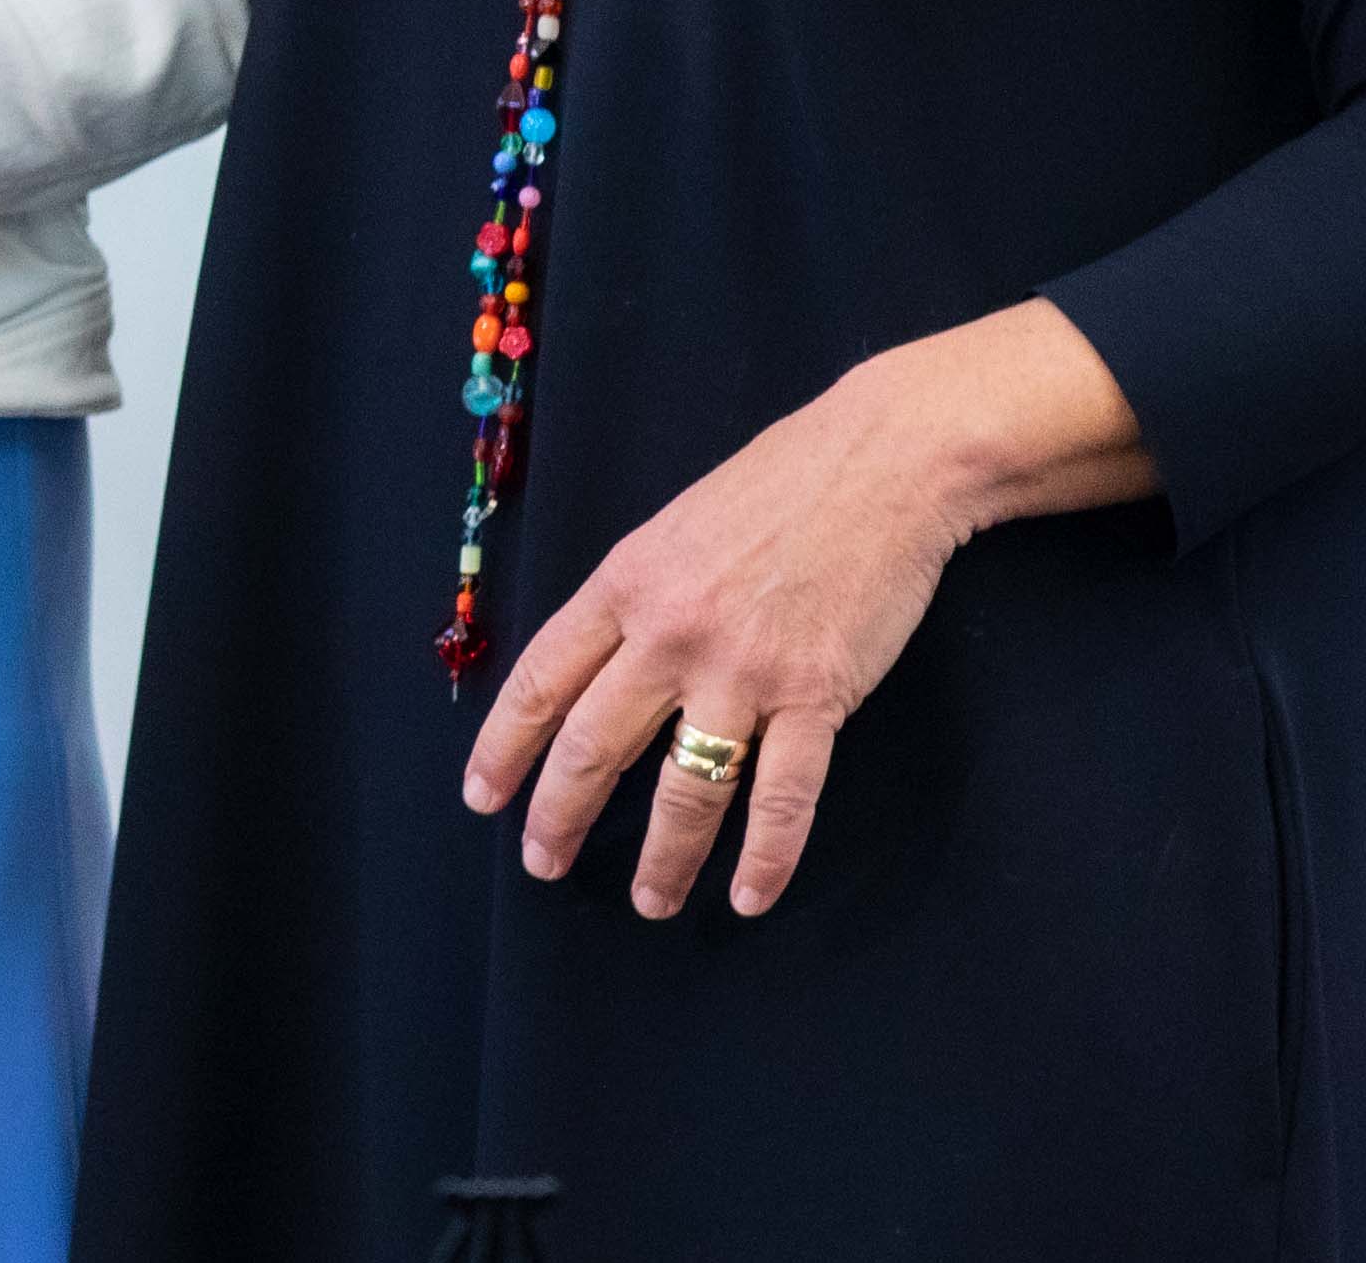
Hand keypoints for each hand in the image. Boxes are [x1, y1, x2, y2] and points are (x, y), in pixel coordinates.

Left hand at [466, 300, 1148, 920]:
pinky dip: (764, 857)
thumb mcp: (670, 531)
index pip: (540, 683)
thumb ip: (631, 600)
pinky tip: (747, 896)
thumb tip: (594, 668)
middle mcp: (668, 635)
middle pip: (593, 747)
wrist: (882, 463)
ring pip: (685, 790)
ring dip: (663, 858)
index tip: (483, 797)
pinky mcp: (817, 694)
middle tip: (543, 865)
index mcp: (622, 586)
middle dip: (560, 817)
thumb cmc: (776, 488)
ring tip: (648, 903)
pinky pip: (782, 796)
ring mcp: (743, 670)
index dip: (504, 748)